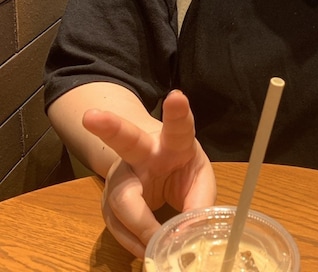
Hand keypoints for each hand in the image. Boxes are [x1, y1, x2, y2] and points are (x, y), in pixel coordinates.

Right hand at [82, 90, 215, 257]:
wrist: (153, 173)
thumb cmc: (182, 170)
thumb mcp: (199, 181)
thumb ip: (199, 204)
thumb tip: (188, 235)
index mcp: (173, 142)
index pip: (178, 126)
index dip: (177, 112)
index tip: (176, 95)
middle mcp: (141, 153)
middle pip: (126, 139)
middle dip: (109, 127)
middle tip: (92, 117)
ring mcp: (120, 177)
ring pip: (122, 202)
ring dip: (139, 227)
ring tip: (153, 247)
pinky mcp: (108, 203)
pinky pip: (120, 229)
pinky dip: (136, 243)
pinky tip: (146, 249)